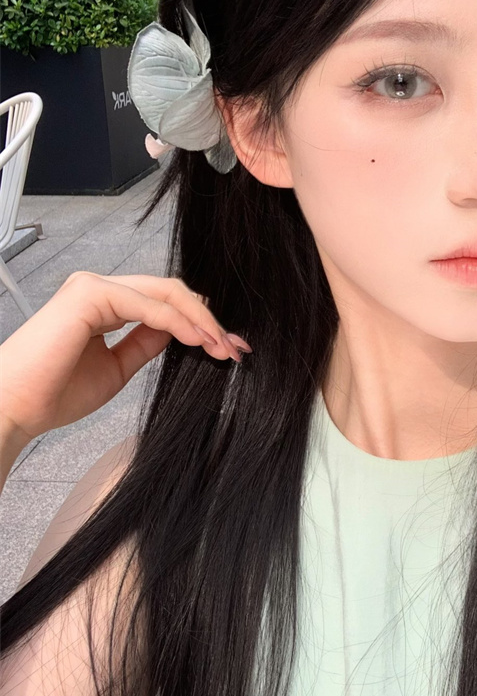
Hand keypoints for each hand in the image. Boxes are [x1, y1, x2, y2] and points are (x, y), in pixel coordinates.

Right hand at [0, 272, 251, 445]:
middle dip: (208, 320)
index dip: (200, 324)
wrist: (15, 408)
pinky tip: (198, 339)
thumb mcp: (116, 369)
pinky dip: (178, 321)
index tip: (228, 350)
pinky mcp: (89, 294)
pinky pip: (147, 304)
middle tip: (236, 348)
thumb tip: (179, 331)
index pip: (163, 304)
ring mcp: (93, 287)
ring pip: (165, 292)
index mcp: (103, 304)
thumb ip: (145, 344)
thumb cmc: (54, 393)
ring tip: (223, 347)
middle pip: (171, 293)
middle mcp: (99, 289)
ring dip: (200, 320)